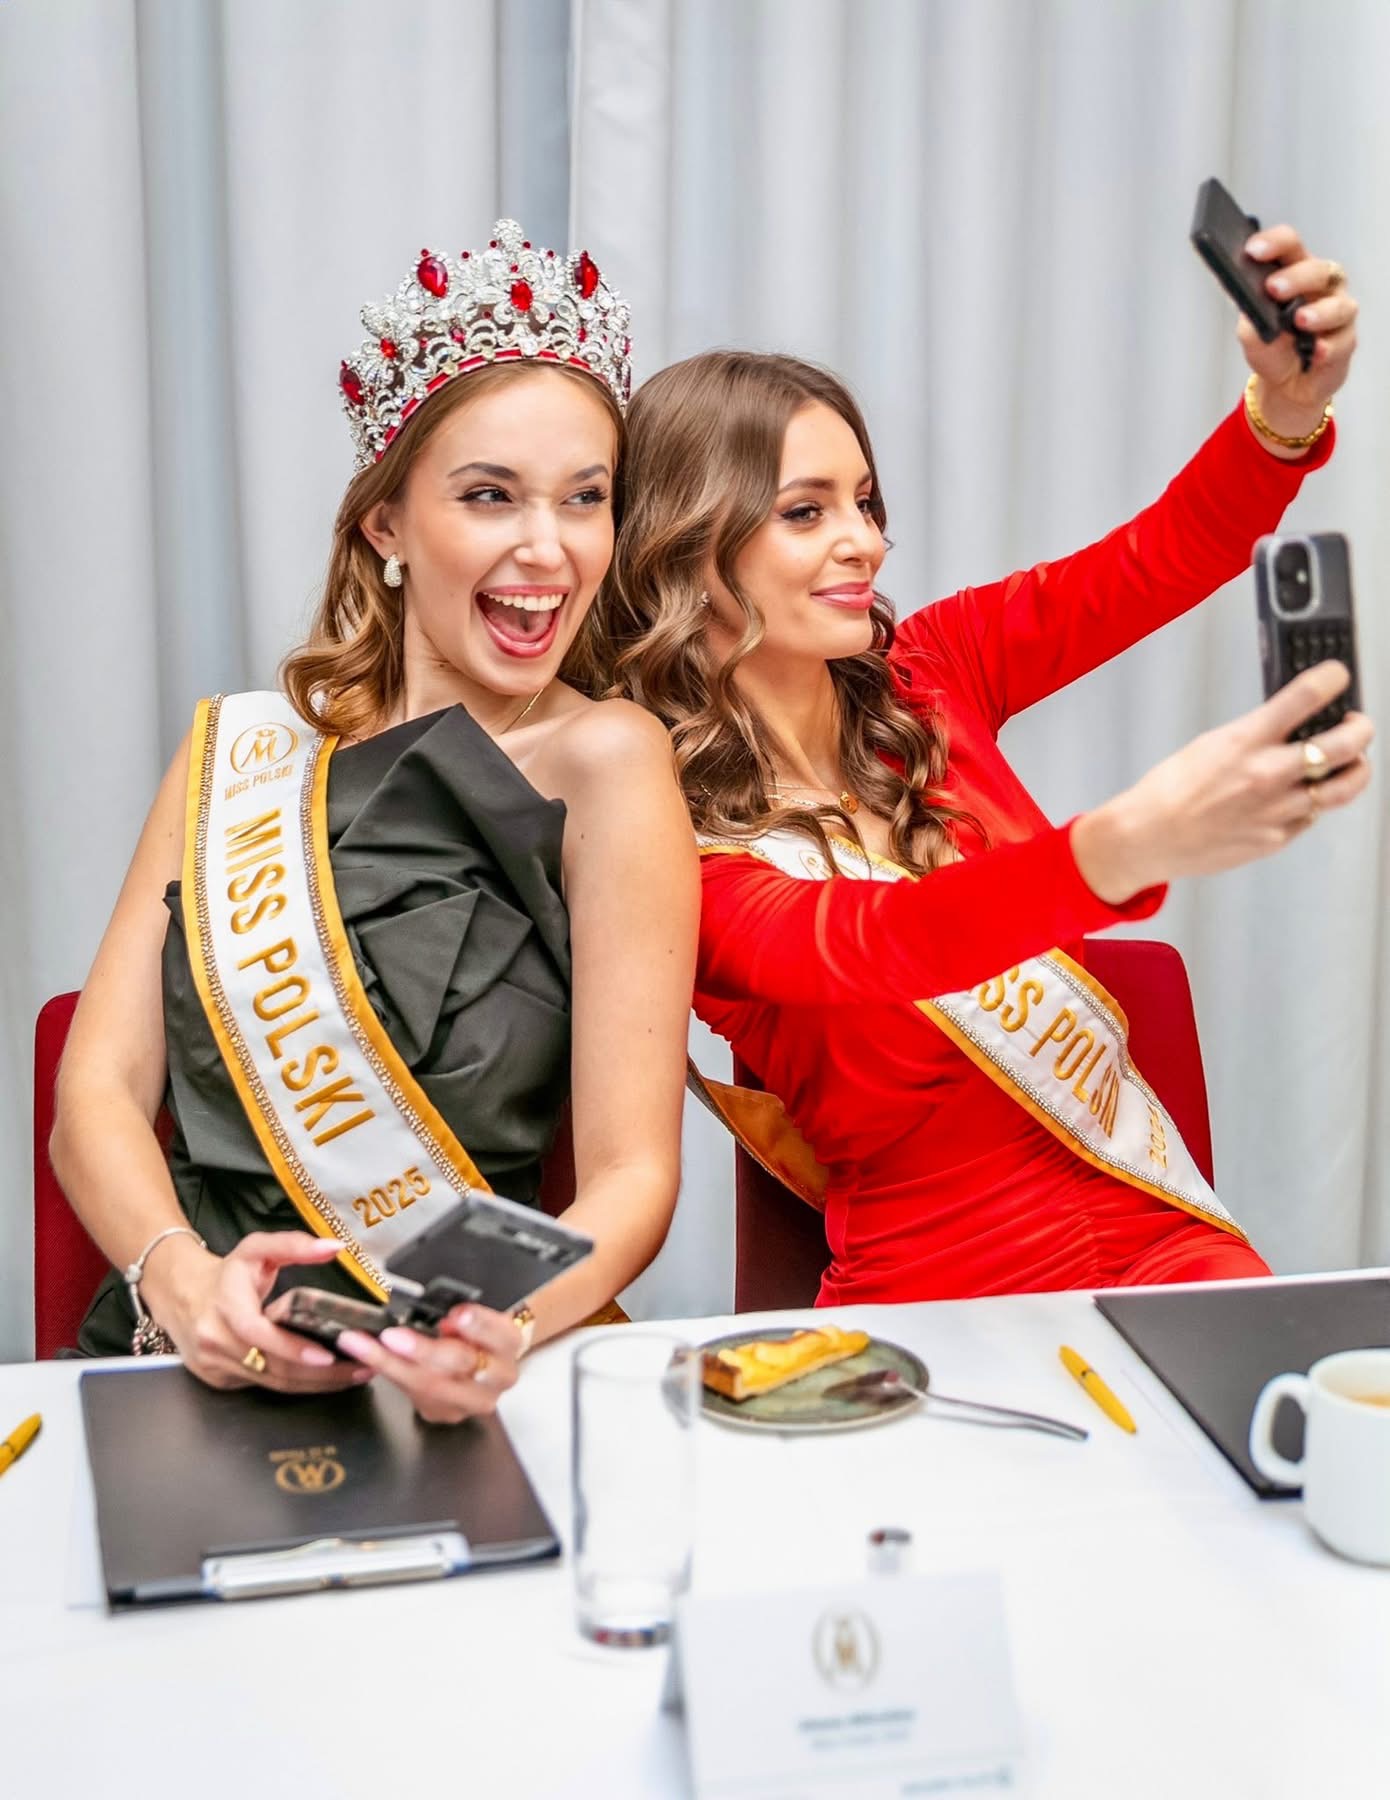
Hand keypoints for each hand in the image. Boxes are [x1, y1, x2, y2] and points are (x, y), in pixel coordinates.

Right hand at [148, 1231, 367, 1393]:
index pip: (258, 1334)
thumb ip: (294, 1245)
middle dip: (319, 1374)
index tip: (326, 1355)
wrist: (181, 1294)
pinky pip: (262, 1387)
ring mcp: (214, 1365)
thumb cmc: (227, 1273)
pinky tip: (324, 1379)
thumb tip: (334, 1247)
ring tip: (352, 1375)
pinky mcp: (219, 1380)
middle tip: (361, 1367)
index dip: (292, 1348)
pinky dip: (295, 1385)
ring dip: (314, 1384)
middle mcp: (216, 1340)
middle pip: (271, 1368)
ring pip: (270, 1384)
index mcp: (225, 1306)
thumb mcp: (257, 1249)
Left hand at [335, 1304, 523, 1424]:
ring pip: (429, 1385)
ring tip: (361, 1345)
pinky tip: (365, 1357)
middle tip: (391, 1335)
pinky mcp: (446, 1413)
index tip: (455, 1314)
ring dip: (390, 1364)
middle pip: (459, 1364)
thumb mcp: (476, 1311)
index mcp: (508, 1342)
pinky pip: (413, 1394)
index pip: (498, 1333)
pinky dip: (386, 1372)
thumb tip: (433, 1305)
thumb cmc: (476, 1329)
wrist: (484, 1360)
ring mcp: (471, 1401)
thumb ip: (461, 1311)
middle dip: (421, 1350)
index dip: (477, 1325)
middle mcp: (497, 1377)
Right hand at [1075, 663, 1372, 901]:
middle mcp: (1268, 774)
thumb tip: (1289, 725)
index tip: (1338, 676)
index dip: (1332, 679)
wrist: (1148, 837)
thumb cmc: (1169, 792)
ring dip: (1358, 770)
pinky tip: (1304, 797)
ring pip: (1345, 787)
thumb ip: (1255, 735)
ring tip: (1355, 763)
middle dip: (1362, 728)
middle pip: (1346, 744)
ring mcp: (1277, 809)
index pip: (1306, 696)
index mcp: (1246, 741)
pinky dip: (1315, 804)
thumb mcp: (1210, 744)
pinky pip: (1313, 816)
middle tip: (1359, 724)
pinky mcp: (1277, 838)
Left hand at [1240, 224, 1357, 433]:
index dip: (1273, 243)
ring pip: (1337, 305)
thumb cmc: (1272, 346)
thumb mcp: (1250, 329)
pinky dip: (1327, 346)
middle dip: (1295, 278)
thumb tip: (1248, 299)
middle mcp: (1321, 286)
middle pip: (1316, 270)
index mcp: (1294, 272)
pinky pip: (1342, 341)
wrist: (1285, 383)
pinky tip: (1315, 350)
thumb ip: (1249, 311)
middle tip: (1273, 289)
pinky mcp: (1345, 341)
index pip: (1289, 246)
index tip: (1253, 250)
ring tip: (1300, 320)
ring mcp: (1337, 312)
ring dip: (1318, 312)